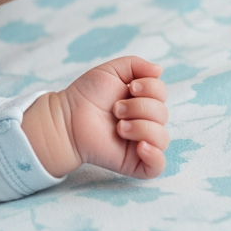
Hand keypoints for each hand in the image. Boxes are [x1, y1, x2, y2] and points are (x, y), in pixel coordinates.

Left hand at [21, 56, 167, 178]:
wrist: (68, 118)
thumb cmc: (87, 95)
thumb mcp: (111, 71)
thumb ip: (136, 65)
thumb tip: (160, 71)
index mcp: (142, 101)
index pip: (162, 93)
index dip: (151, 88)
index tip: (131, 88)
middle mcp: (145, 122)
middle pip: (162, 114)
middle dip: (139, 108)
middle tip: (116, 110)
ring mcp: (141, 143)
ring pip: (162, 138)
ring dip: (141, 128)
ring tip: (119, 127)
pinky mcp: (135, 163)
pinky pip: (158, 165)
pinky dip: (154, 155)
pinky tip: (140, 146)